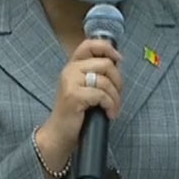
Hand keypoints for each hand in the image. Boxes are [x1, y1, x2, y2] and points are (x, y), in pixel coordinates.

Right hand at [37, 39, 122, 164]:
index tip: (118, 60)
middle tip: (118, 95)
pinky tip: (109, 114)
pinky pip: (101, 95)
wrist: (59, 134)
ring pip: (105, 81)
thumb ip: (97, 73)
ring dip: (115, 97)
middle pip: (105, 64)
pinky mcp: (73, 95)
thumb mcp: (85, 87)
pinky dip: (110, 105)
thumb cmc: (76, 112)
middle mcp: (70, 70)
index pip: (90, 44)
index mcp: (73, 65)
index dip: (107, 48)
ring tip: (114, 108)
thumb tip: (118, 63)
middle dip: (118, 81)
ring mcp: (70, 82)